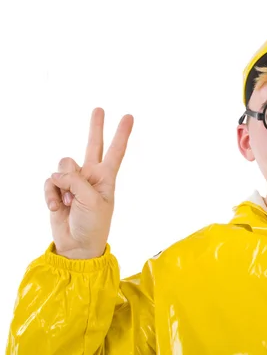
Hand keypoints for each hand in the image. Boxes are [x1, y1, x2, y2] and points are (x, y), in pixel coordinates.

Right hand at [44, 108, 133, 258]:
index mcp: (106, 178)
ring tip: (71, 203)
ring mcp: (73, 182)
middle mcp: (90, 176)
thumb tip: (57, 173)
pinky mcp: (57, 190)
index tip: (129, 116)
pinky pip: (50, 181)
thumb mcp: (93, 200)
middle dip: (95, 127)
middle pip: (92, 145)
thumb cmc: (93, 225)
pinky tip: (59, 208)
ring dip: (64, 185)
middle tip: (99, 108)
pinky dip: (52, 195)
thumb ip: (76, 180)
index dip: (121, 134)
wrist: (77, 246)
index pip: (115, 151)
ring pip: (63, 166)